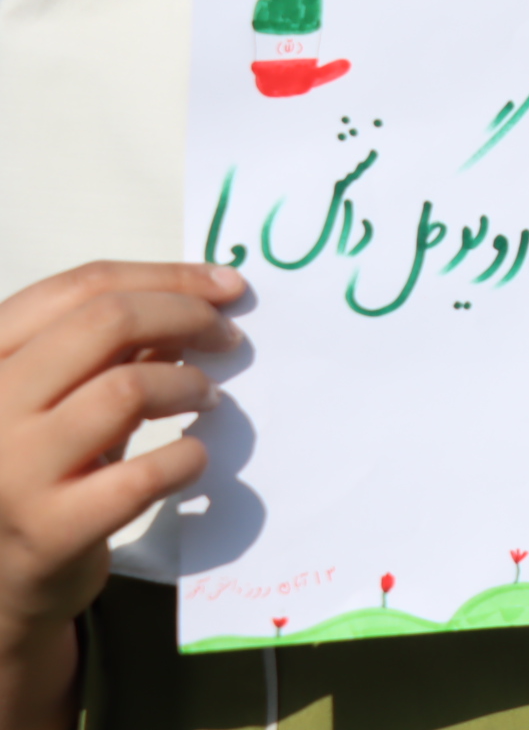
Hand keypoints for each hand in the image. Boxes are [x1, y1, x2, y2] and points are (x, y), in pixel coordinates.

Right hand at [0, 262, 245, 729]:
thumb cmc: (40, 468)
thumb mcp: (59, 395)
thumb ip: (107, 350)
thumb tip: (198, 300)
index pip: (79, 287)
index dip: (166, 276)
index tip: (227, 284)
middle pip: (105, 321)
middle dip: (186, 315)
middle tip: (229, 337)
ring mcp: (12, 469)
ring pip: (126, 389)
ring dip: (188, 385)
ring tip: (208, 397)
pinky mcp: (49, 528)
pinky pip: (142, 474)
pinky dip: (186, 458)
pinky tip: (194, 460)